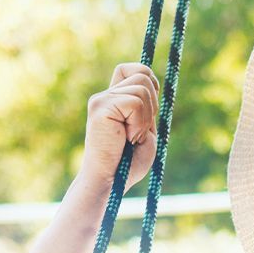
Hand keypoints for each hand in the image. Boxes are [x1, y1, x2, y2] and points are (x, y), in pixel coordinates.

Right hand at [81, 63, 159, 190]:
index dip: (148, 78)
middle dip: (152, 105)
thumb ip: (147, 108)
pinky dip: (139, 123)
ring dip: (145, 119)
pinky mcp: (100, 107)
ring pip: (142, 89)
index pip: (131, 69)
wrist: (110, 182)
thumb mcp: (145, 131)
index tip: (151, 106)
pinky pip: (135, 102)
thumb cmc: (128, 164)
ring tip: (131, 138)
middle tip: (138, 132)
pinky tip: (127, 138)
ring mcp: (101, 100)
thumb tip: (153, 83)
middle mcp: (105, 96)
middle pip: (143, 75)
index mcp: (114, 100)